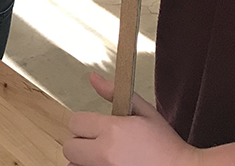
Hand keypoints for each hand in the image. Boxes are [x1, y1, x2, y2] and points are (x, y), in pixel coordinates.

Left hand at [64, 73, 196, 165]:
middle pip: (69, 147)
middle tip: (98, 144)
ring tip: (104, 158)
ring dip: (84, 161)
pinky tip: (107, 165)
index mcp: (112, 131)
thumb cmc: (165, 144)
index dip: (84, 123)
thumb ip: (115, 94)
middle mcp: (104, 154)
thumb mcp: (145, 112)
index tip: (96, 127)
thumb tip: (92, 77)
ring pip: (74, 165)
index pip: (75, 122)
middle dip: (81, 143)